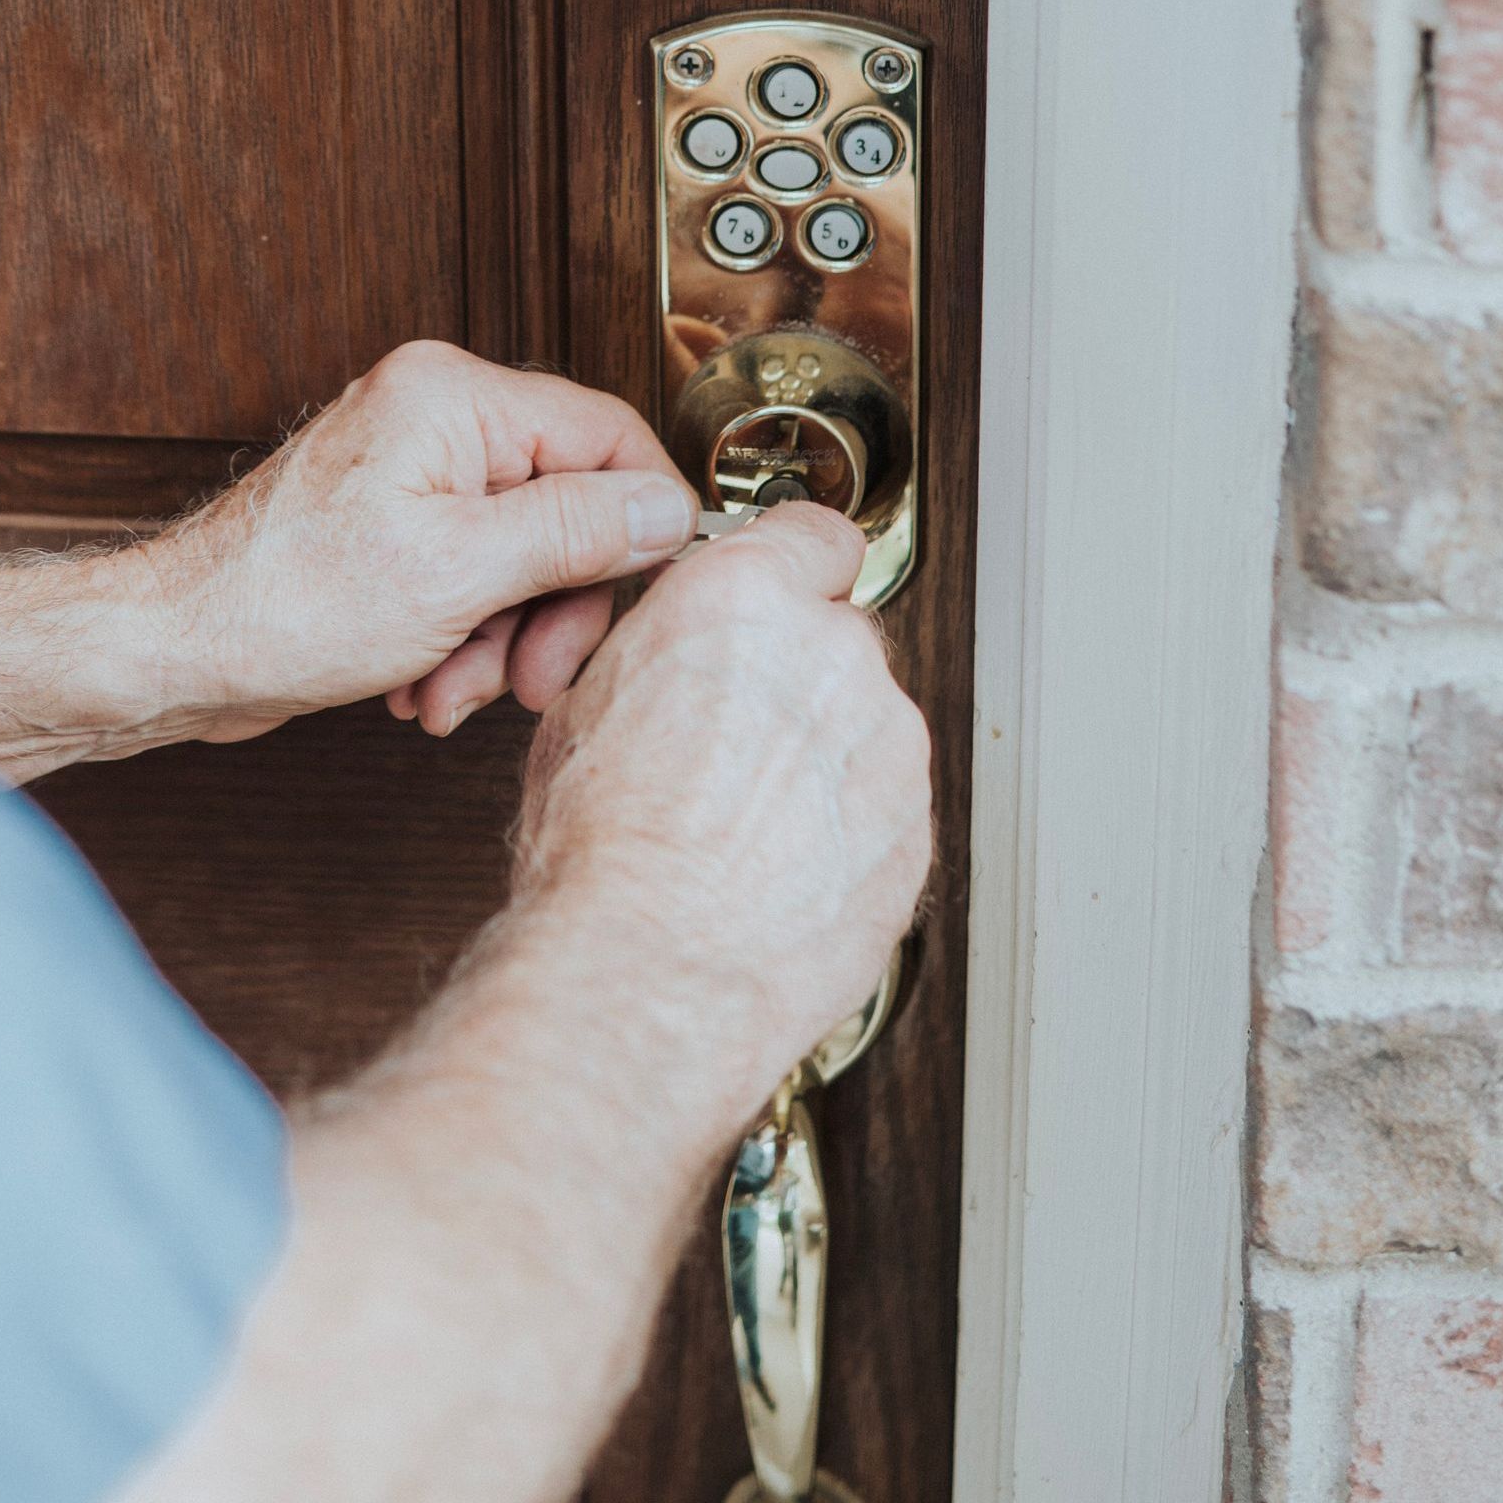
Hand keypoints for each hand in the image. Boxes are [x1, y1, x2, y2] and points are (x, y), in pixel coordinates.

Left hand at [148, 341, 700, 741]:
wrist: (175, 654)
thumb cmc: (279, 605)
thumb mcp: (459, 572)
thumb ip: (577, 531)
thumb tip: (666, 508)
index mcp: (454, 398)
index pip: (606, 435)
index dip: (639, 521)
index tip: (643, 591)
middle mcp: (435, 421)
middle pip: (565, 508)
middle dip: (550, 608)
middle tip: (532, 676)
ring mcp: (411, 474)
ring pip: (520, 556)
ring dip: (501, 640)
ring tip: (451, 691)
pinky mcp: (392, 528)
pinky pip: (471, 578)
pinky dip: (461, 638)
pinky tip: (421, 684)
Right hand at [512, 502, 931, 1116]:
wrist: (650, 968)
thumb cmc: (603, 850)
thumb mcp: (586, 709)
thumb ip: (662, 657)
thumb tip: (674, 661)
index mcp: (743, 601)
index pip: (815, 534)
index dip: (798, 565)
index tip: (793, 586)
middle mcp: (832, 654)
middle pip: (839, 639)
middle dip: (798, 681)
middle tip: (732, 743)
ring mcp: (887, 745)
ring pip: (867, 730)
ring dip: (825, 762)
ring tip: (746, 826)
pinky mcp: (916, 832)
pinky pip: (886, 810)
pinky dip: (847, 833)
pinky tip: (778, 871)